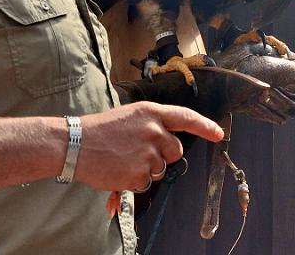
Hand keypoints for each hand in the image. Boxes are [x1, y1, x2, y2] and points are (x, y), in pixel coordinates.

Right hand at [74, 102, 222, 191]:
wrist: (75, 143)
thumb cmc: (99, 130)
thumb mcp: (129, 117)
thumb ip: (151, 126)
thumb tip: (167, 144)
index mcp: (151, 112)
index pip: (186, 117)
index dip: (205, 126)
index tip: (219, 134)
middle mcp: (154, 131)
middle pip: (176, 150)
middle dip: (163, 155)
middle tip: (139, 152)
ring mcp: (148, 153)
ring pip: (160, 169)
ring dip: (145, 170)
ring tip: (123, 160)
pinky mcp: (139, 173)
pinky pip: (144, 183)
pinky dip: (132, 182)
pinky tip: (117, 170)